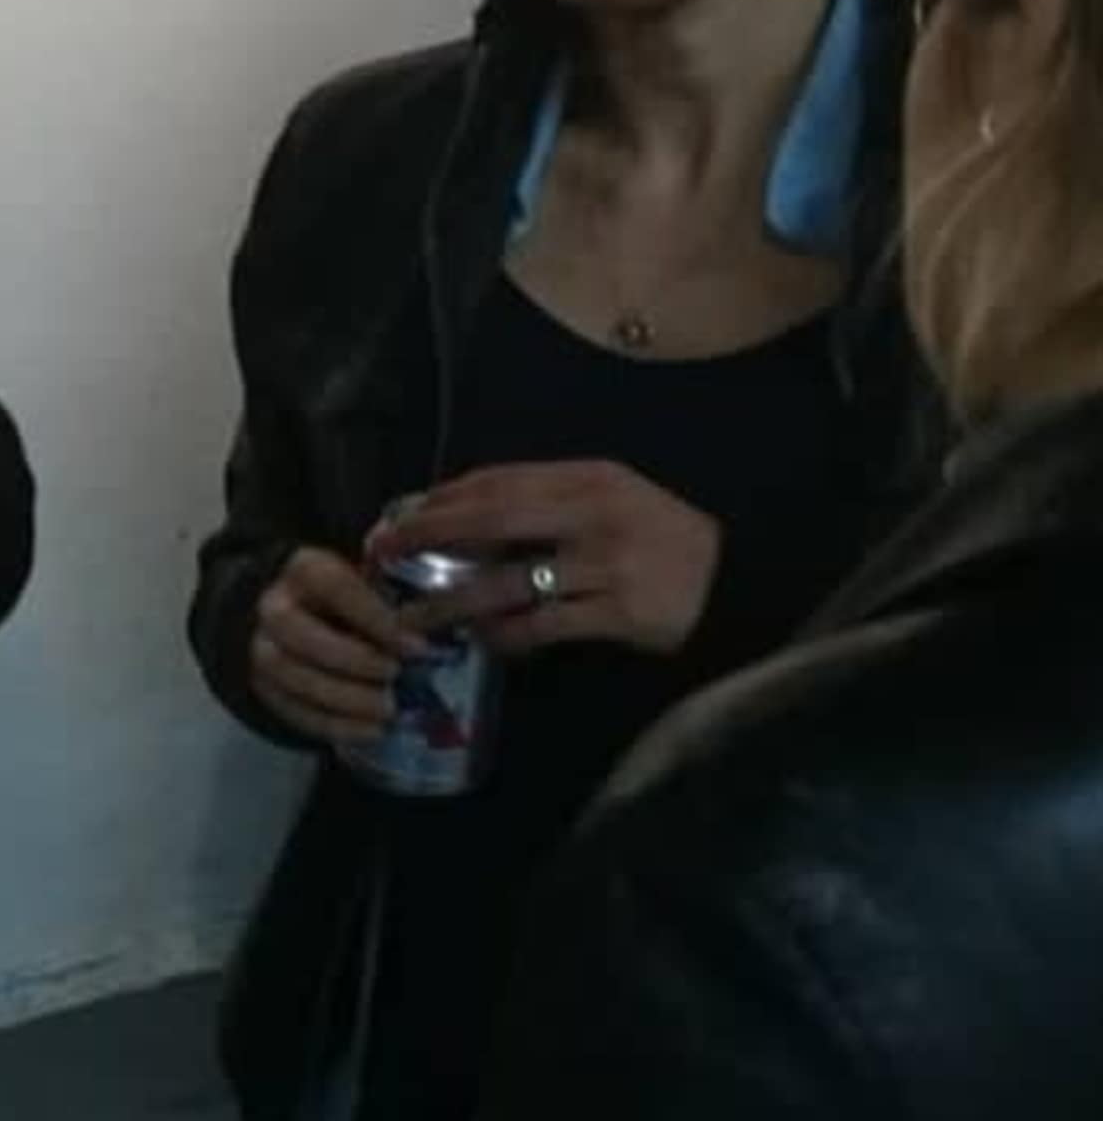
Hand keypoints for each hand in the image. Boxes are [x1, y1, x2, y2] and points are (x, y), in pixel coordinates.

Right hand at [248, 545, 412, 744]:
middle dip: (350, 659)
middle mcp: (273, 606)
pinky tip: (370, 731)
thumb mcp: (373, 586)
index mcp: (305, 570)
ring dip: (343, 698)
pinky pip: (291, 710)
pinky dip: (333, 725)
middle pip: (298, 633)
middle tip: (394, 675)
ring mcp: (260, 648)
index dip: (373, 617)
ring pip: (289, 674)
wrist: (300, 615)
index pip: (333, 587)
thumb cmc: (350, 599)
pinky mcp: (263, 686)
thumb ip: (400, 605)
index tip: (415, 646)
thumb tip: (431, 632)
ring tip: (387, 711)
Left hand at [369, 462, 721, 657]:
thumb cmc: (660, 538)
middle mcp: (595, 514)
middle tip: (381, 553)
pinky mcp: (622, 613)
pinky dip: (506, 636)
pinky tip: (482, 642)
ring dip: (452, 600)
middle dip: (427, 534)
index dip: (440, 499)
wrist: (739, 581)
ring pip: (509, 581)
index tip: (397, 518)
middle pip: (491, 518)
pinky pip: (544, 626)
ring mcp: (609, 564)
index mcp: (589, 478)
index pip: (497, 481)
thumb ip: (545, 500)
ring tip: (414, 617)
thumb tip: (456, 513)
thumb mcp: (609, 499)